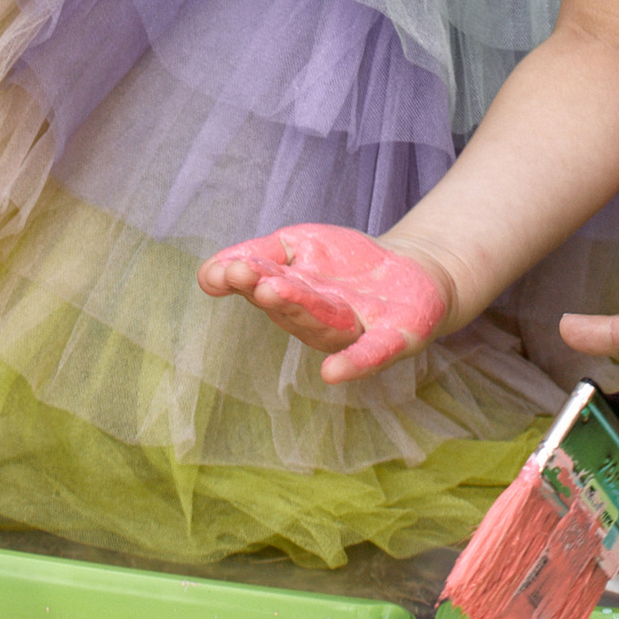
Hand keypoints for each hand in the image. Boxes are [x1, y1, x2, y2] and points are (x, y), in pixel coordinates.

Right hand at [195, 223, 452, 382]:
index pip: (262, 285)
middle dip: (271, 291)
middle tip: (247, 276)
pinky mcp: (392, 339)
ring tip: (274, 290)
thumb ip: (258, 255)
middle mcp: (316, 320)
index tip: (221, 271)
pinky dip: (353, 363)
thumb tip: (208, 273)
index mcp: (290, 297)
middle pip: (292, 306)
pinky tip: (333, 373)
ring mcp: (354, 331)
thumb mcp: (298, 246)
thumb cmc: (343, 264)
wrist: (411, 269)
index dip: (243, 278)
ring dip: (300, 309)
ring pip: (323, 322)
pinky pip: (371, 354)